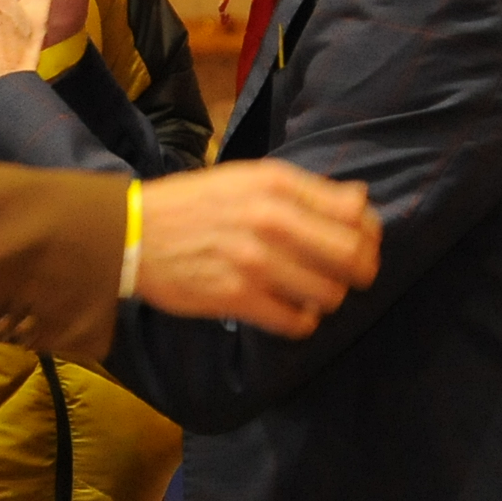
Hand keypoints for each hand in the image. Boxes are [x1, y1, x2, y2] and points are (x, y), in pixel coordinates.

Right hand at [136, 163, 383, 336]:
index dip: (369, 235)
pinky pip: (296, 322)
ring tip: (311, 295)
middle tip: (348, 278)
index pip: (354, 215)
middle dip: (360, 272)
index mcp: (277, 185)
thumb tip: (360, 199)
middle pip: (352, 257)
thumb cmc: (194, 203)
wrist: (133, 232)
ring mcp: (255, 261)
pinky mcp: (238, 297)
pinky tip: (290, 312)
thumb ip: (305, 188)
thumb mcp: (248, 178)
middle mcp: (272, 220)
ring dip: (327, 299)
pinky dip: (301, 322)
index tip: (362, 245)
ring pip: (329, 294)